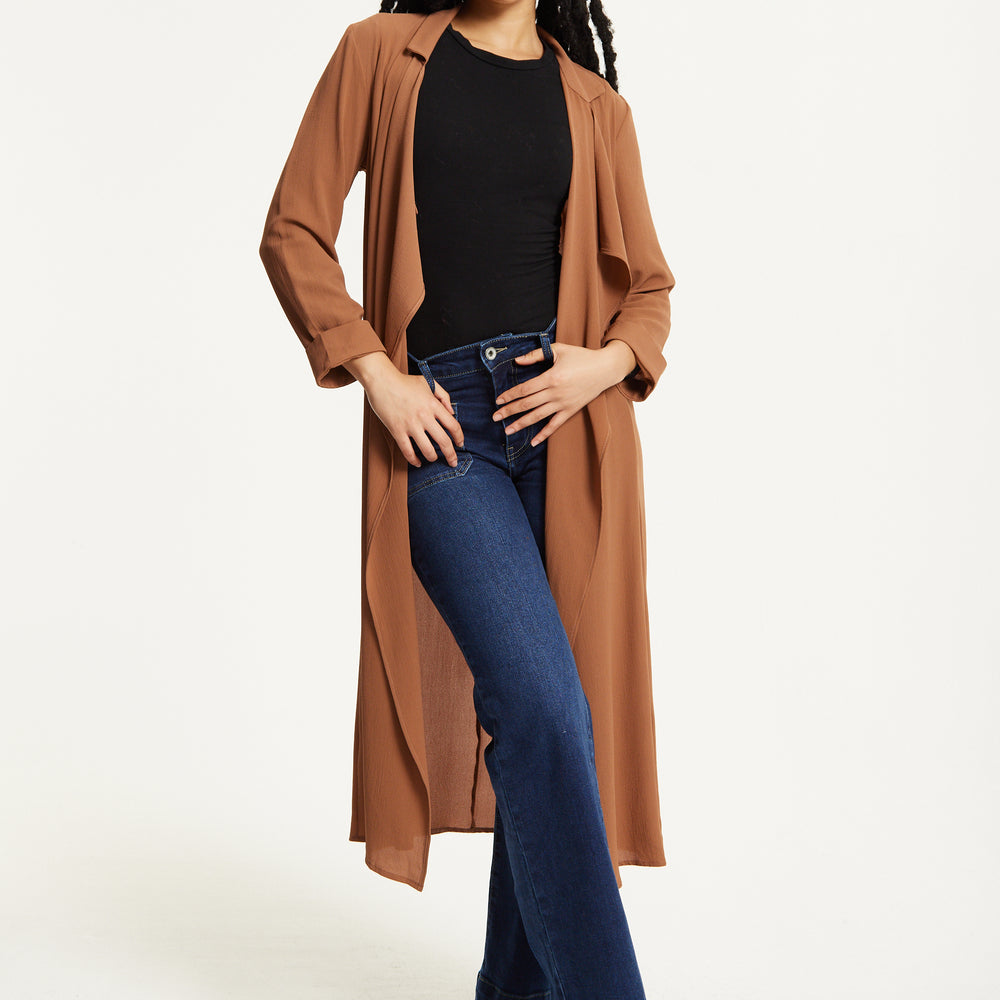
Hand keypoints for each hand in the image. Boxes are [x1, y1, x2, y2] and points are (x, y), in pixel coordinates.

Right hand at [363, 368, 464, 467]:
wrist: (381, 380)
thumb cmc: (405, 381)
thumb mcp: (429, 382)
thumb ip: (443, 396)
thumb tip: (452, 412)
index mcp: (433, 405)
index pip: (453, 426)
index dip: (460, 438)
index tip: (460, 444)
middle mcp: (424, 416)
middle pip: (444, 442)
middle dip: (451, 455)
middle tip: (453, 462)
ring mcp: (410, 424)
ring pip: (427, 450)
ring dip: (433, 458)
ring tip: (433, 458)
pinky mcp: (397, 430)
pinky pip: (408, 451)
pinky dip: (414, 460)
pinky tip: (418, 462)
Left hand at [492, 342, 627, 446]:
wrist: (605, 369)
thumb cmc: (582, 357)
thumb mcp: (559, 349)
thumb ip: (536, 355)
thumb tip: (518, 361)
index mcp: (551, 377)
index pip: (524, 389)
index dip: (509, 395)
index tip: (498, 400)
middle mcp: (555, 393)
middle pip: (527, 404)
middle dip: (509, 411)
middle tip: (495, 417)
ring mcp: (563, 404)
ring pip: (537, 416)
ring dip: (521, 424)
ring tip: (507, 431)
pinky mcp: (571, 410)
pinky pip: (554, 425)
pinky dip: (543, 434)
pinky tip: (533, 441)